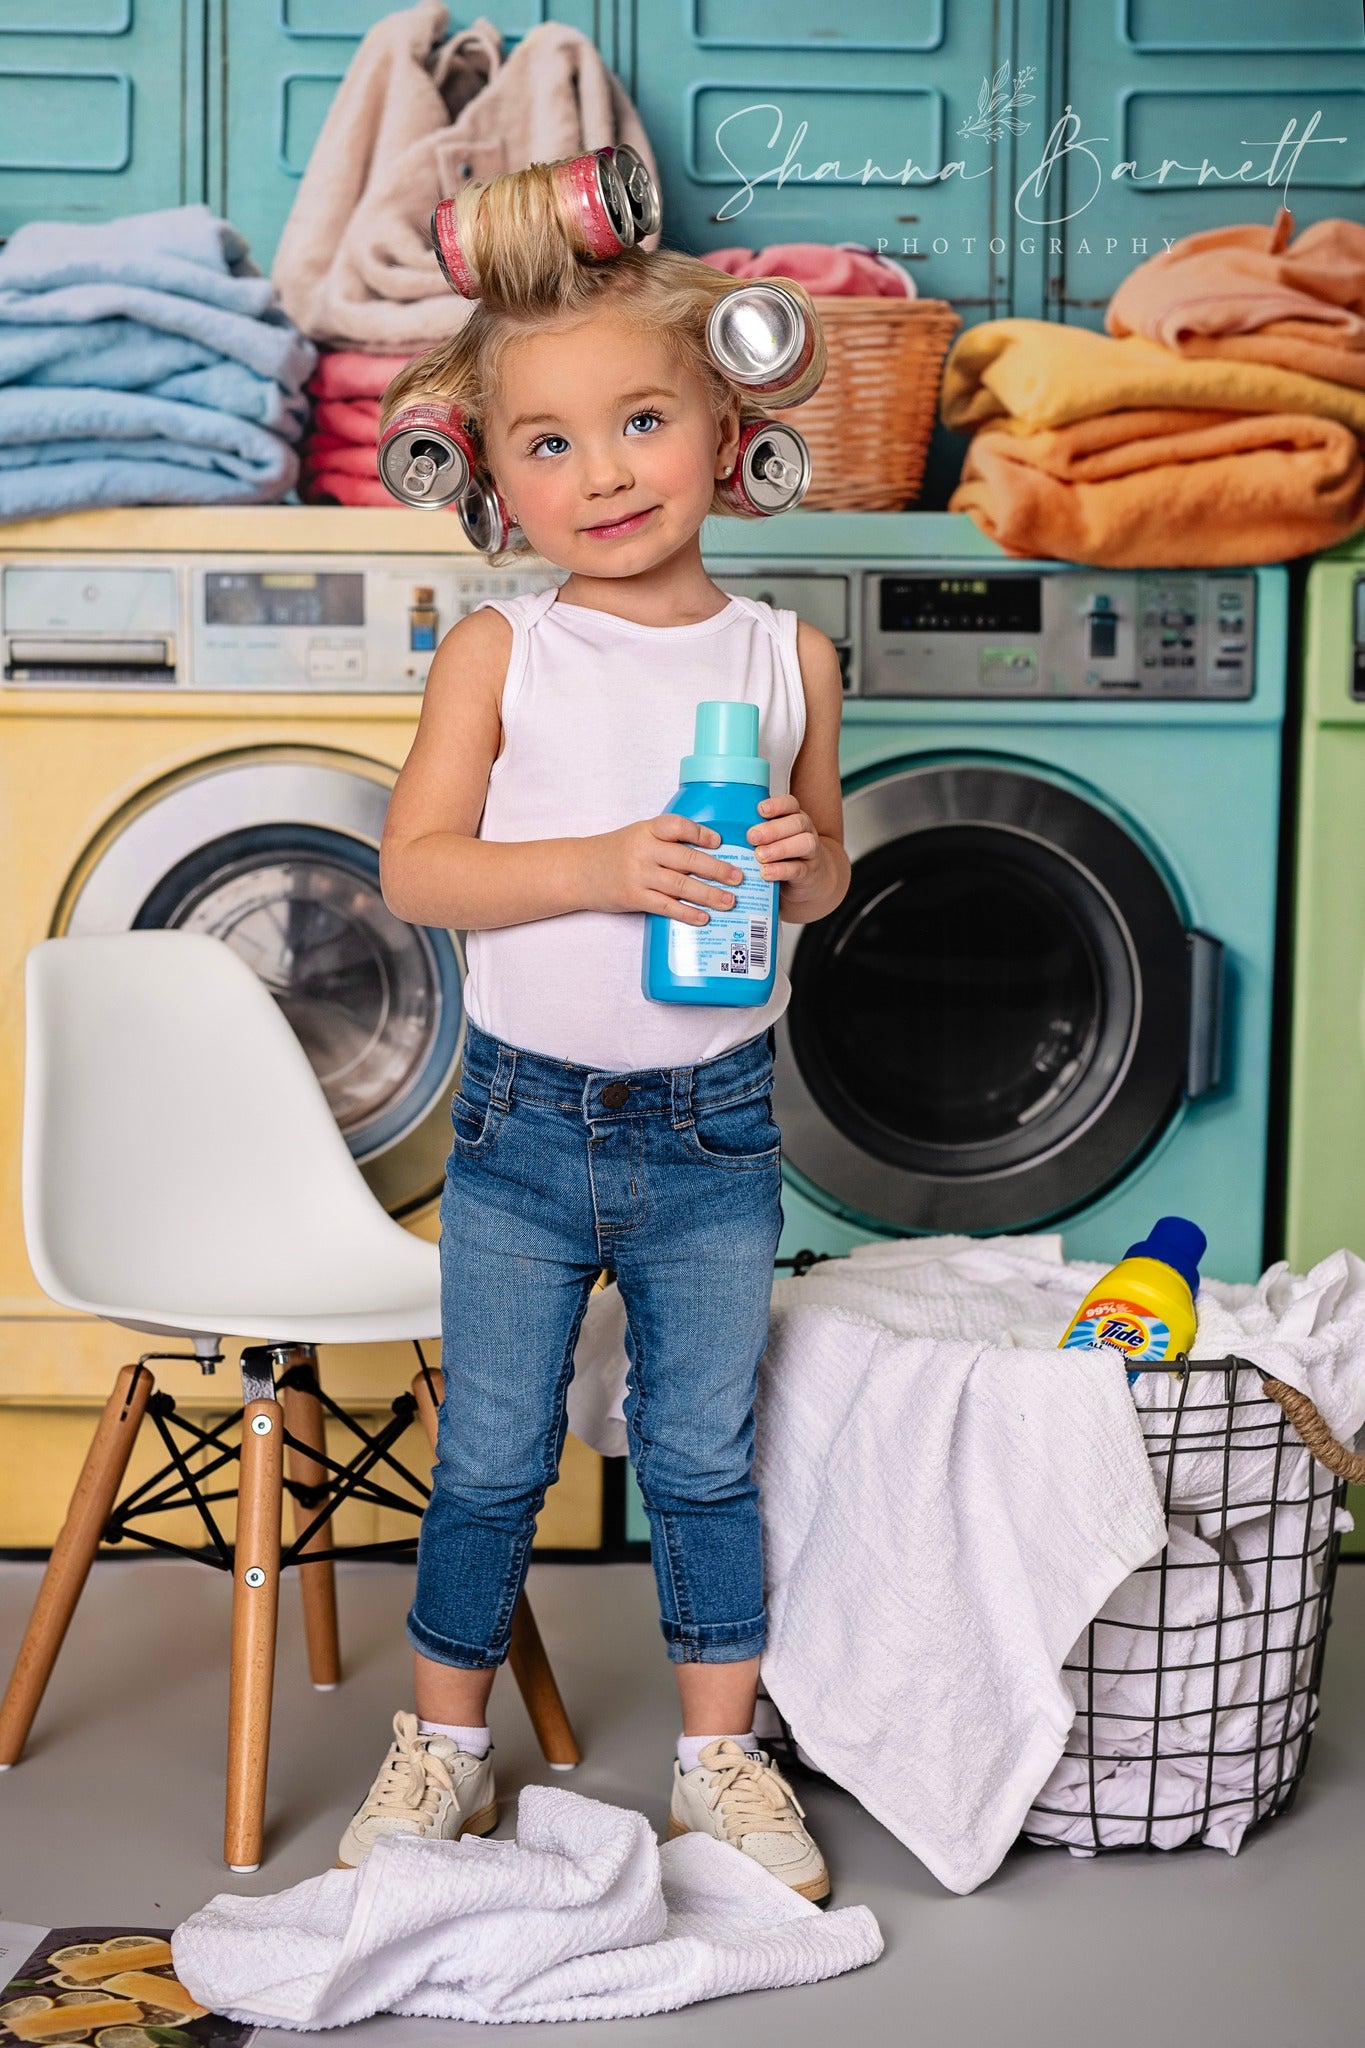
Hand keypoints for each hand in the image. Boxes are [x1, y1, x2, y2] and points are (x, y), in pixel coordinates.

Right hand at [579, 814, 745, 924]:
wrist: (579, 871)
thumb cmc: (615, 852)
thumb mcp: (638, 835)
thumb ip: (667, 840)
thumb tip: (709, 852)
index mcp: (647, 830)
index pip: (678, 826)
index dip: (701, 834)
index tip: (720, 842)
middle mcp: (644, 850)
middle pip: (687, 859)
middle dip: (717, 869)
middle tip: (739, 878)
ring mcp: (639, 875)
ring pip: (681, 885)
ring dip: (709, 894)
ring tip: (730, 901)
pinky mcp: (634, 897)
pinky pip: (666, 906)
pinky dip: (687, 912)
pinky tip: (704, 917)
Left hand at [748, 793, 825, 896]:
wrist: (806, 881)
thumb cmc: (780, 856)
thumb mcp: (769, 839)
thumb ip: (753, 832)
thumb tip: (721, 828)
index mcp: (792, 817)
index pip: (790, 804)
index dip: (776, 804)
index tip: (760, 810)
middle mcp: (805, 831)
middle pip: (797, 822)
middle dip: (773, 828)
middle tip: (751, 837)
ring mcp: (810, 852)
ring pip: (804, 843)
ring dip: (780, 848)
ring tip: (759, 855)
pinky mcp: (809, 873)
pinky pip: (799, 869)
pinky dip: (781, 870)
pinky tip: (766, 872)